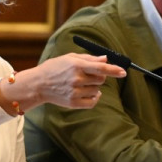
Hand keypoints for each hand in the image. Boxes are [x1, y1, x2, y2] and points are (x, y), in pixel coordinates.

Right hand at [1, 53, 126, 112]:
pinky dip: (94, 98)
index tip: (123, 72)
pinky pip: (92, 102)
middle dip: (99, 76)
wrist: (38, 84)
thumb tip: (105, 59)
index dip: (114, 70)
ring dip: (94, 87)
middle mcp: (76, 79)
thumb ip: (89, 58)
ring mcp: (75, 92)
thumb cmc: (54, 68)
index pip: (101, 68)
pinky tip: (88, 93)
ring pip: (97, 90)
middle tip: (88, 75)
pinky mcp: (73, 103)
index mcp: (76, 65)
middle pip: (101, 79)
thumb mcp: (70, 58)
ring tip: (81, 84)